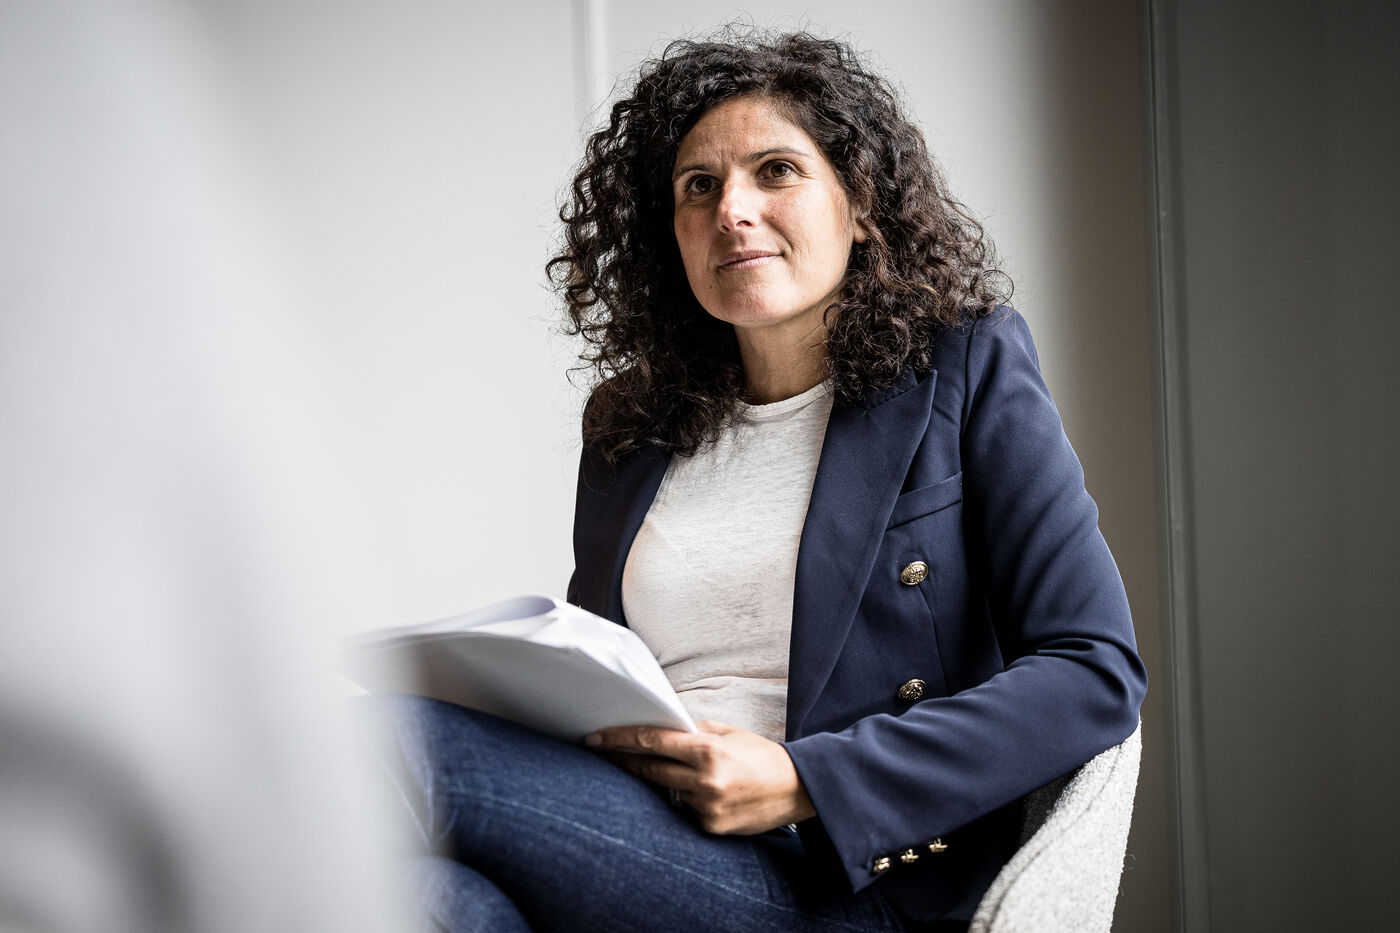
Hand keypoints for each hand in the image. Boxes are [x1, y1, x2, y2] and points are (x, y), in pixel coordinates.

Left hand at [585, 720, 815, 834]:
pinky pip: (686, 810)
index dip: (619, 739)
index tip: (595, 739)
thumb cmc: (762, 756)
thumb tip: (660, 727)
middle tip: (601, 753)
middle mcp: (704, 780)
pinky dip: (689, 800)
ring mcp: (706, 807)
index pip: (651, 742)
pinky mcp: (711, 826)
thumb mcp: (728, 733)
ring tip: (688, 774)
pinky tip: (711, 794)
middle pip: (649, 770)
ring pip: (669, 791)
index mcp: (707, 750)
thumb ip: (692, 731)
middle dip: (624, 762)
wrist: (798, 788)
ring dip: (667, 781)